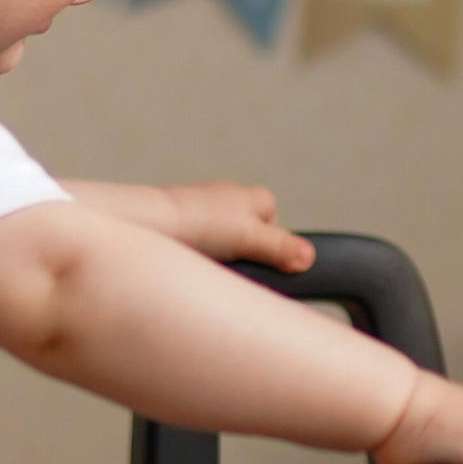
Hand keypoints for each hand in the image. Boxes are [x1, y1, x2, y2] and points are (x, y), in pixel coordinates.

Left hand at [162, 181, 315, 270]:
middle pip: (250, 233)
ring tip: (210, 264)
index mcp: (253, 197)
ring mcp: (204, 207)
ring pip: (223, 238)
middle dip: (244, 252)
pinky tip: (192, 260)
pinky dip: (198, 251)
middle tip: (235, 266)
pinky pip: (199, 240)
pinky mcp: (182, 220)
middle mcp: (230, 197)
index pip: (275, 225)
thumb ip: (281, 248)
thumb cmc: (200, 224)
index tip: (259, 263)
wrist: (153, 222)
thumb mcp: (250, 239)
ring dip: (219, 252)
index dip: (271, 249)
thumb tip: (309, 257)